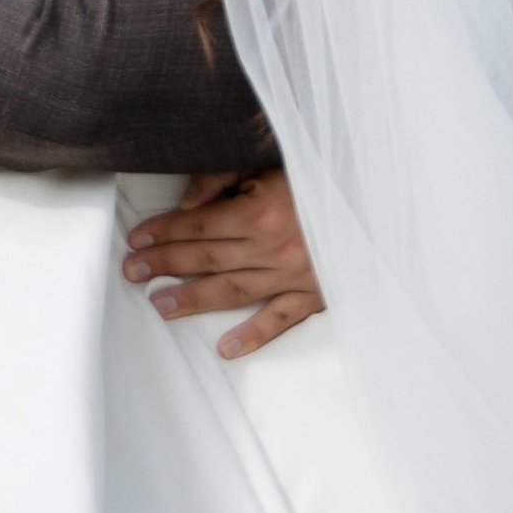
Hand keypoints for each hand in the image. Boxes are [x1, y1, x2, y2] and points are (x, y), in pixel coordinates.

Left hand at [125, 173, 323, 363]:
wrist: (380, 203)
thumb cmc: (320, 177)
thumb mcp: (270, 164)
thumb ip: (224, 179)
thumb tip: (187, 204)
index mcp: (262, 210)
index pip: (199, 224)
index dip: (165, 231)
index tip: (137, 239)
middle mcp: (274, 246)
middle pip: (208, 257)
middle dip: (166, 263)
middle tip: (132, 272)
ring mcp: (295, 274)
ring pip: (234, 290)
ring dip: (193, 299)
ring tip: (160, 305)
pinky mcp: (316, 293)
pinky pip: (281, 318)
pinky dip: (254, 335)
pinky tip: (226, 348)